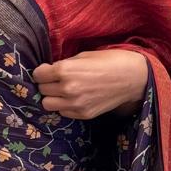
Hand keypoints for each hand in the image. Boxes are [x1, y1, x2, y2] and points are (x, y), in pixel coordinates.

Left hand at [31, 48, 148, 118]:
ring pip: (47, 104)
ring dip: (52, 97)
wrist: (132, 78)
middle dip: (47, 84)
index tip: (47, 70)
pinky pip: (62, 112)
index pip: (38, 75)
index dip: (42, 71)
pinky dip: (64, 105)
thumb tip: (50, 71)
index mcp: (65, 70)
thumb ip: (64, 65)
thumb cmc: (109, 61)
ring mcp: (75, 104)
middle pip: (42, 90)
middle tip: (56, 80)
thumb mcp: (83, 56)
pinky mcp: (83, 114)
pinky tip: (74, 98)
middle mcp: (67, 89)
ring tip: (62, 91)